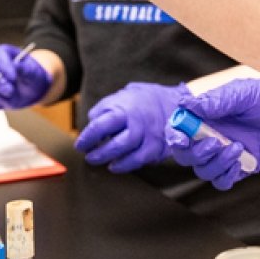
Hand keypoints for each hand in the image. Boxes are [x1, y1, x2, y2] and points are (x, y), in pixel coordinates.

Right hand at [0, 44, 50, 110]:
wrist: (30, 90)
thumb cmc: (32, 77)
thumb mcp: (33, 72)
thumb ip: (25, 68)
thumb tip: (16, 65)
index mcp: (3, 53)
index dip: (4, 67)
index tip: (13, 77)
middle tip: (11, 92)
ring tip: (12, 96)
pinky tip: (4, 103)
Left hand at [73, 82, 187, 172]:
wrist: (180, 104)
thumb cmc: (149, 98)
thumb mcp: (127, 92)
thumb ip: (109, 105)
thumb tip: (93, 118)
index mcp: (127, 107)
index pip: (101, 125)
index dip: (87, 137)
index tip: (80, 144)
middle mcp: (138, 123)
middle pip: (114, 143)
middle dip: (98, 152)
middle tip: (88, 155)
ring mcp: (149, 137)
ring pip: (126, 154)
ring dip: (109, 160)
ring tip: (99, 161)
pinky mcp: (157, 148)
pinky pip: (138, 161)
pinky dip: (125, 165)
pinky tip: (116, 166)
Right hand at [164, 79, 259, 190]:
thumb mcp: (240, 94)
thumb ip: (215, 101)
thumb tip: (187, 104)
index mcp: (204, 117)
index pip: (178, 130)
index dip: (174, 136)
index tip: (182, 139)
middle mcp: (209, 136)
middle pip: (186, 155)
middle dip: (195, 153)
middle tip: (214, 143)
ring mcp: (223, 153)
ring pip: (203, 170)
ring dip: (215, 163)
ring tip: (236, 148)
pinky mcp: (238, 166)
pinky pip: (222, 181)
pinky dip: (226, 176)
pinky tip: (239, 161)